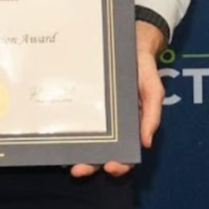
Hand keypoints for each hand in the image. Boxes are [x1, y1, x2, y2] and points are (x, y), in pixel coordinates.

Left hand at [74, 21, 166, 179]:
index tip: (111, 167)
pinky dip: (66, 130)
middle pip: (101, 150)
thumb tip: (146, 144)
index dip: (120, 164)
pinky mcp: (80, 102)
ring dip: (76, 151)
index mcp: (130, 124)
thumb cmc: (143, 66)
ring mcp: (94, 113)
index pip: (125, 151)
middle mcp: (110, 123)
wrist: (128, 38)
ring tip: (64, 159)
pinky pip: (73, 118)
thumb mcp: (153, 87)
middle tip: (78, 170)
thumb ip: (151, 114)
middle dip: (90, 164)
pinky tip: (55, 135)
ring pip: (84, 139)